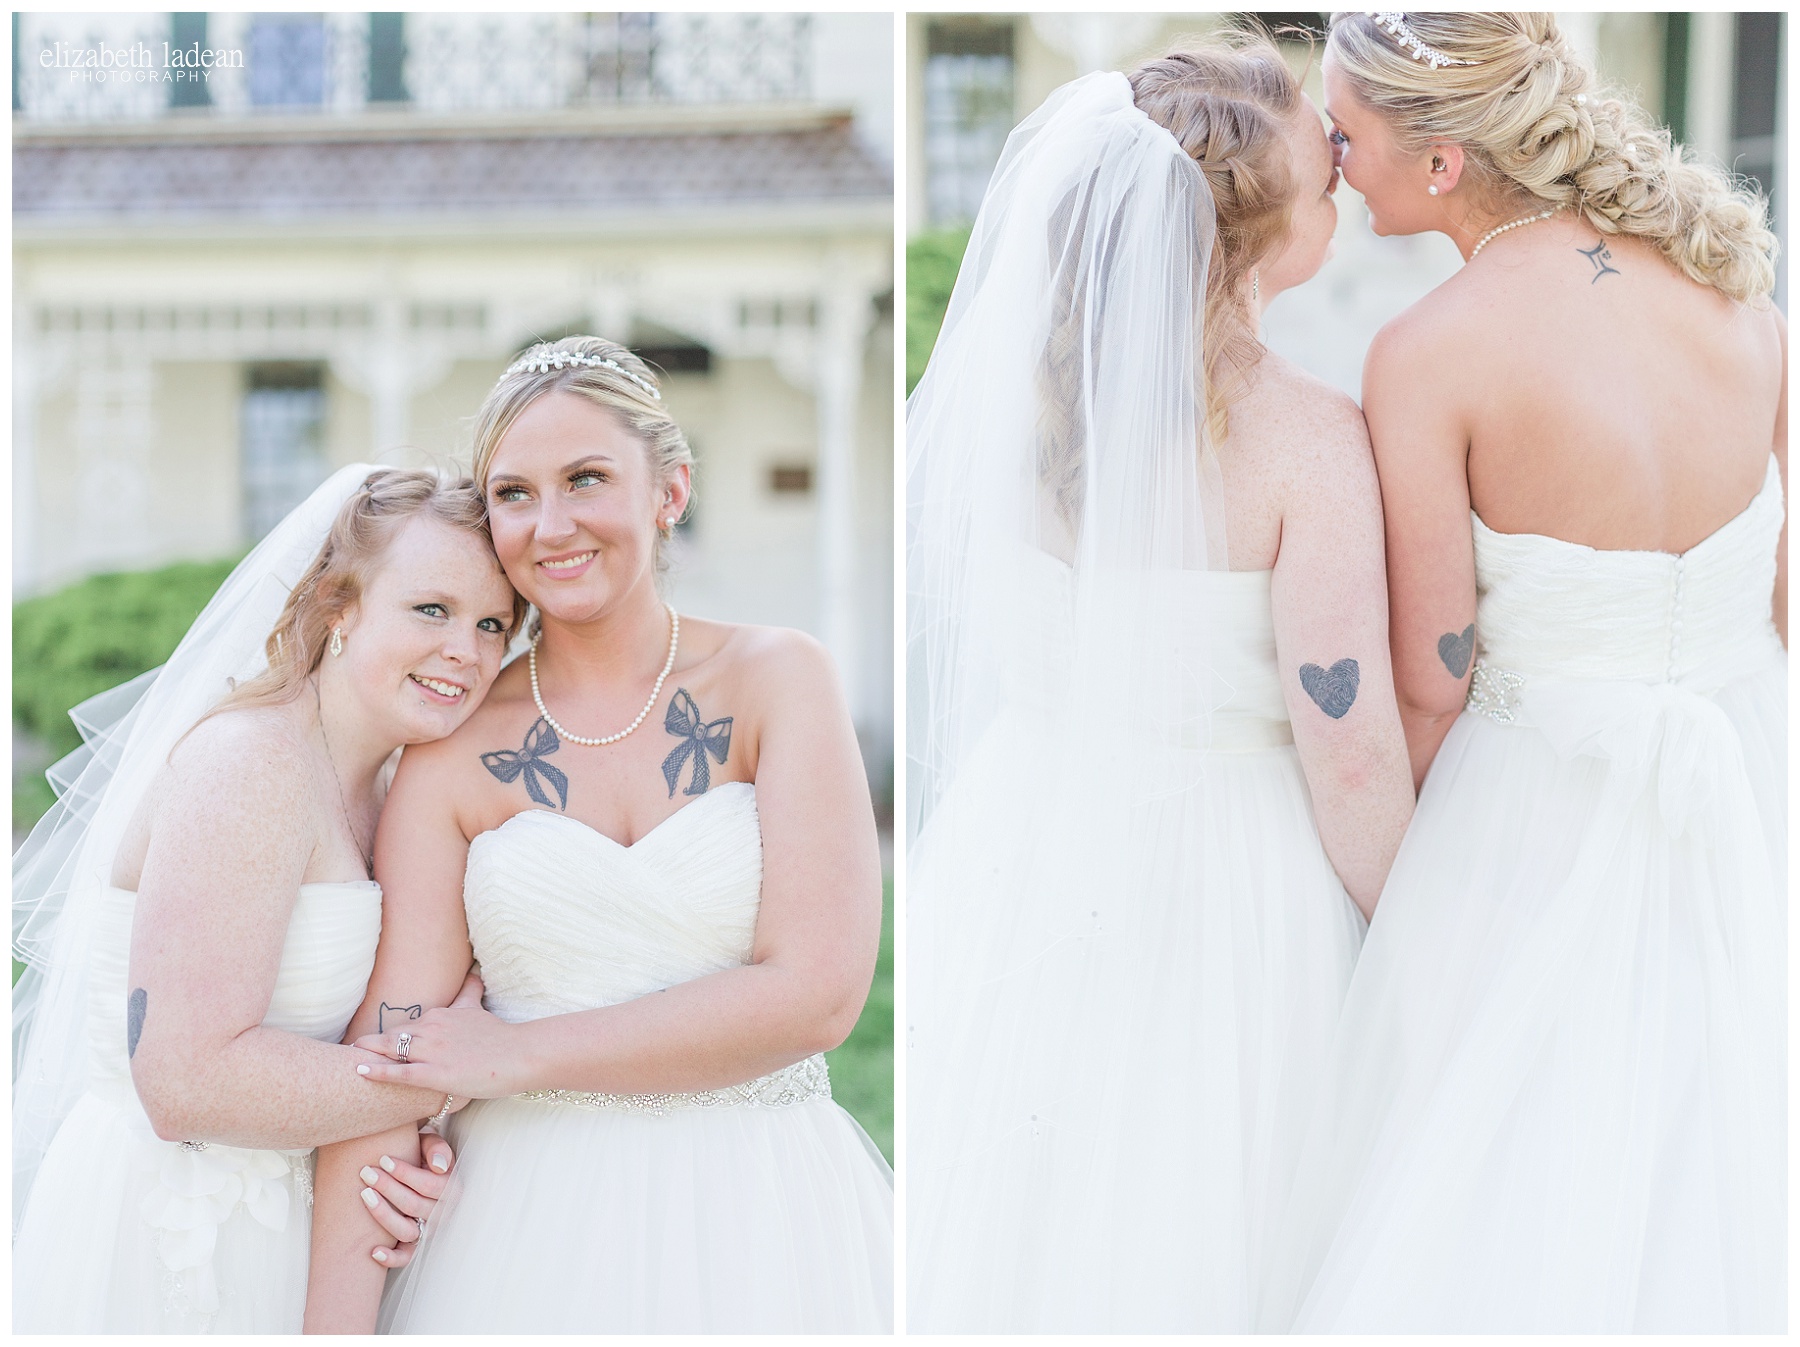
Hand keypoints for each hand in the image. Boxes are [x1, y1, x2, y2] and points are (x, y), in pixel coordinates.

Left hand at [352, 969, 525, 1098]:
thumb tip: (472, 972)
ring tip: (343, 1059)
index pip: (405, 1025)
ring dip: (367, 1054)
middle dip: (367, 1043)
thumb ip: (469, 992)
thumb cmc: (501, 1037)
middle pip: (391, 1036)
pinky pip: (400, 1072)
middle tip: (345, 1049)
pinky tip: (359, 1071)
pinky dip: (377, 1071)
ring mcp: (433, 1051)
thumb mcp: (478, 1009)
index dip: (385, 1035)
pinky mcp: (437, 1073)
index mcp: (440, 1014)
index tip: (367, 1041)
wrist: (522, 1054)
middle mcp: (432, 1028)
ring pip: (391, 1050)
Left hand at [360, 1136, 454, 1269]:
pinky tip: (374, 1251)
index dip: (405, 1173)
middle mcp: (442, 1212)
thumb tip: (439, 1167)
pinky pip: (405, 1257)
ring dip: (384, 1215)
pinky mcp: (413, 1244)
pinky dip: (391, 1258)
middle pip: (414, 1205)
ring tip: (365, 1195)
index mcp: (451, 1188)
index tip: (383, 1159)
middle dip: (388, 1188)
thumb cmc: (420, 1155)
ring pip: (407, 1231)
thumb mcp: (431, 1145)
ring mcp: (427, 1230)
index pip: (428, 1185)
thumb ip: (437, 1148)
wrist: (413, 1170)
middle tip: (366, 1172)